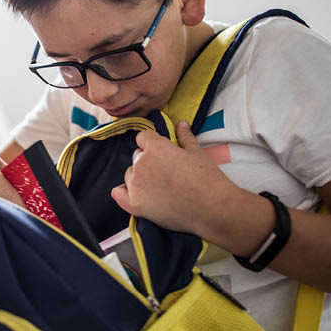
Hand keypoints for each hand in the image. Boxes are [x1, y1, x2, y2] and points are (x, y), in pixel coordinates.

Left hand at [111, 121, 244, 244]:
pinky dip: (123, 193)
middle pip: (136, 157)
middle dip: (147, 161)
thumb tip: (181, 123)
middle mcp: (141, 163)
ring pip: (129, 175)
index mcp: (155, 147)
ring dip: (139, 178)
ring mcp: (136, 184)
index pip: (142, 138)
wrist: (211, 207)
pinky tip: (133, 194)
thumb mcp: (197, 152)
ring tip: (159, 188)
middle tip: (165, 173)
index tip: (162, 153)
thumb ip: (185, 136)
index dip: (152, 144)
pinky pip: (119, 194)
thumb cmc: (206, 178)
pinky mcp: (135, 204)